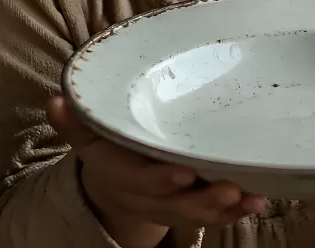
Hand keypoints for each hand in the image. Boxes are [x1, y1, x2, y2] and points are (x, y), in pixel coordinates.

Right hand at [47, 96, 266, 246]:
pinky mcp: (192, 206)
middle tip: (230, 188)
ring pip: (197, 213)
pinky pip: (214, 215)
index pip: (140, 180)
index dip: (160, 179)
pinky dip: (236, 212)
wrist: (115, 183)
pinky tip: (257, 200)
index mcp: (122, 174)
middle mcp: (148, 194)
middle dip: (202, 200)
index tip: (183, 172)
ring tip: (252, 197)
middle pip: (175, 204)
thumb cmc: (108, 147)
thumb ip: (75, 120)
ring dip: (225, 208)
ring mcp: (171, 203)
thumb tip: (57, 99)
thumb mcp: (89, 133)